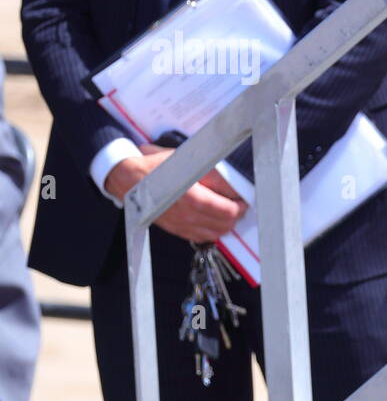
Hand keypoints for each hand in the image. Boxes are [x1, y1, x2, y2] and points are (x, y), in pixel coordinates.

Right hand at [105, 143, 246, 242]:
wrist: (129, 179)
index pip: (228, 211)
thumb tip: (233, 186)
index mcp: (192, 197)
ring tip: (228, 213)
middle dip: (236, 216)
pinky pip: (199, 237)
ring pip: (213, 234)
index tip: (244, 199)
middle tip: (238, 205)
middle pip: (224, 225)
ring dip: (225, 225)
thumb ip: (214, 175)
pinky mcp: (173, 229)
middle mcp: (186, 215)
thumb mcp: (189, 163)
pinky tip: (212, 221)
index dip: (241, 206)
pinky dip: (210, 231)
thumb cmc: (157, 167)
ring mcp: (179, 224)